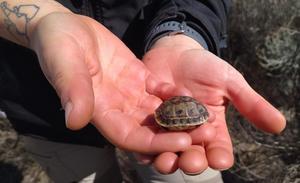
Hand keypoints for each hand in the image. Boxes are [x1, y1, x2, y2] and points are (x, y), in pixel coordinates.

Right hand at [29, 13, 190, 153]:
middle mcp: (117, 108)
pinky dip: (174, 95)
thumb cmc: (58, 45)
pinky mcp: (137, 78)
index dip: (155, 143)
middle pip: (150, 130)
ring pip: (158, 113)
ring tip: (207, 117)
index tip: (182, 142)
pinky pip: (159, 91)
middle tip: (206, 135)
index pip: (130, 137)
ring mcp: (128, 93)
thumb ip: (72, 91)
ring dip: (181, 117)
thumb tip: (75, 121)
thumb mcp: (64, 64)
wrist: (66, 29)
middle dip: (177, 134)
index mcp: (99, 111)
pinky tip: (191, 95)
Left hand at [142, 35, 285, 173]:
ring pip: (169, 150)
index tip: (220, 159)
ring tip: (166, 161)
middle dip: (192, 160)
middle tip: (191, 163)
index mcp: (212, 127)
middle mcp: (190, 132)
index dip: (219, 155)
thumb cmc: (205, 66)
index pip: (218, 147)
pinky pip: (147, 137)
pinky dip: (145, 145)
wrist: (175, 53)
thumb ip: (250, 103)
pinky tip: (143, 152)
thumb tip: (280, 125)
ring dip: (167, 157)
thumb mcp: (229, 82)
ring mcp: (168, 128)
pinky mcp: (149, 122)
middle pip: (192, 153)